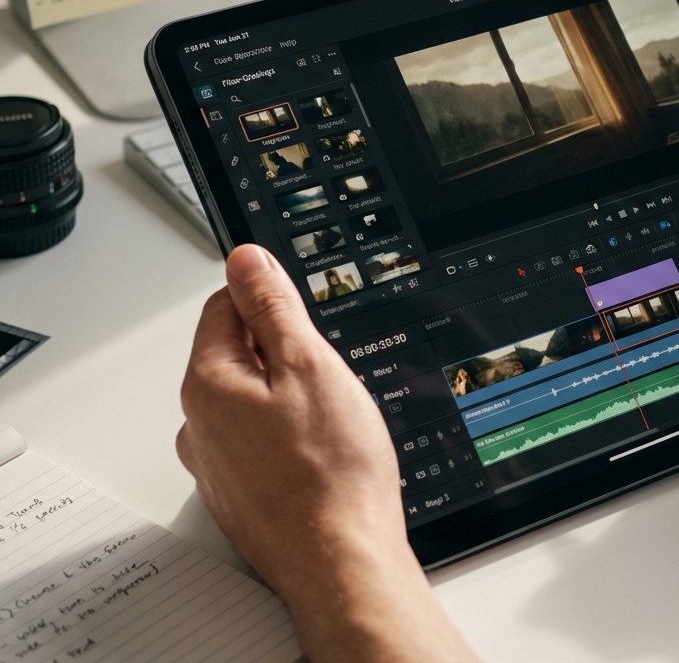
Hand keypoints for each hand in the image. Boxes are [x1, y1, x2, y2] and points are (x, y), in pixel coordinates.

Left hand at [176, 245, 475, 662]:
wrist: (340, 559)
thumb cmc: (330, 472)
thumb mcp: (309, 364)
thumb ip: (273, 307)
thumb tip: (245, 259)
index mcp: (208, 383)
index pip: (224, 306)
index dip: (272, 302)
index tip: (305, 319)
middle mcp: (198, 423)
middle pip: (240, 354)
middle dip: (287, 356)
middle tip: (329, 381)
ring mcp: (217, 464)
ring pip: (254, 402)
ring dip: (290, 399)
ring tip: (331, 425)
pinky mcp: (240, 493)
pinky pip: (262, 443)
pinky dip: (291, 439)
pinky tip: (324, 456)